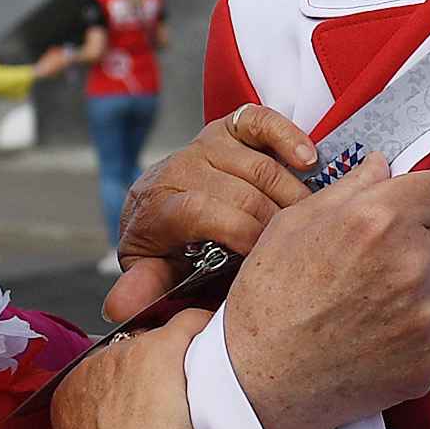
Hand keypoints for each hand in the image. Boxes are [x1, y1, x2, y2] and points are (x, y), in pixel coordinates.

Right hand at [50, 307, 210, 428]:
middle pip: (131, 357)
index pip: (107, 376)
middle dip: (153, 377)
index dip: (132, 391)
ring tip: (200, 392)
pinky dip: (204, 332)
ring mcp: (125, 354)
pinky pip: (188, 324)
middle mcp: (92, 366)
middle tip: (178, 406)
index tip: (151, 410)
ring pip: (159, 343)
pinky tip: (222, 349)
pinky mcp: (160, 349)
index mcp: (69, 394)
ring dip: (179, 363)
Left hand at [107, 105, 321, 326]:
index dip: (238, 231)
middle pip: (239, 191)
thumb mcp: (152, 275)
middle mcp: (178, 169)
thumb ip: (145, 287)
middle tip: (298, 247)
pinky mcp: (226, 128)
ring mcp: (203, 145)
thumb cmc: (166, 251)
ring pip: (258, 165)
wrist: (157, 210)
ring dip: (292, 195)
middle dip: (274, 222)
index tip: (264, 257)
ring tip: (309, 222)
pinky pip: (259, 121)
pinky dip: (288, 136)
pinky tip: (309, 161)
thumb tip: (120, 307)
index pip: (199, 210)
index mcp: (156, 208)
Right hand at [222, 158, 429, 428]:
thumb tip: (383, 165)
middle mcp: (411, 264)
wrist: (261, 382)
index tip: (410, 210)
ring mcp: (428, 314)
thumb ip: (349, 189)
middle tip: (394, 255)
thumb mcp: (293, 226)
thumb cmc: (268, 300)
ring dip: (429, 282)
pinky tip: (383, 331)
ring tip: (379, 299)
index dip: (423, 198)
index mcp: (379, 220)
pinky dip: (425, 325)